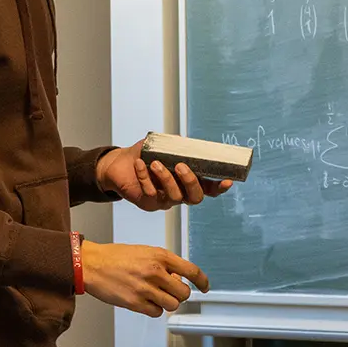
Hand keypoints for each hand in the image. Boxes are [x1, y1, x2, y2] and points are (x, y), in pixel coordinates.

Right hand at [78, 240, 210, 316]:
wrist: (91, 264)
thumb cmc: (115, 257)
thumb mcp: (144, 251)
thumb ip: (163, 264)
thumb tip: (177, 279)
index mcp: (159, 256)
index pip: (191, 270)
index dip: (202, 281)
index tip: (204, 286)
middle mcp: (155, 272)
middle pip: (184, 292)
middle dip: (179, 294)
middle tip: (170, 291)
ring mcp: (146, 288)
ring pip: (173, 305)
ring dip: (167, 302)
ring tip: (155, 295)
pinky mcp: (135, 303)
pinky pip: (156, 312)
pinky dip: (154, 309)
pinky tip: (145, 301)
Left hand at [96, 140, 233, 211]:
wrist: (120, 163)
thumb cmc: (145, 154)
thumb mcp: (161, 146)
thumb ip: (175, 145)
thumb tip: (185, 143)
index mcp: (188, 180)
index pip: (209, 188)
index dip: (219, 187)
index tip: (227, 181)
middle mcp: (180, 193)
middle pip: (195, 197)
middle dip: (190, 181)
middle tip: (180, 166)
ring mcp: (164, 201)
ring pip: (174, 197)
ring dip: (166, 179)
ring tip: (155, 163)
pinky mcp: (148, 203)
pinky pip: (150, 194)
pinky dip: (145, 178)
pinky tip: (139, 164)